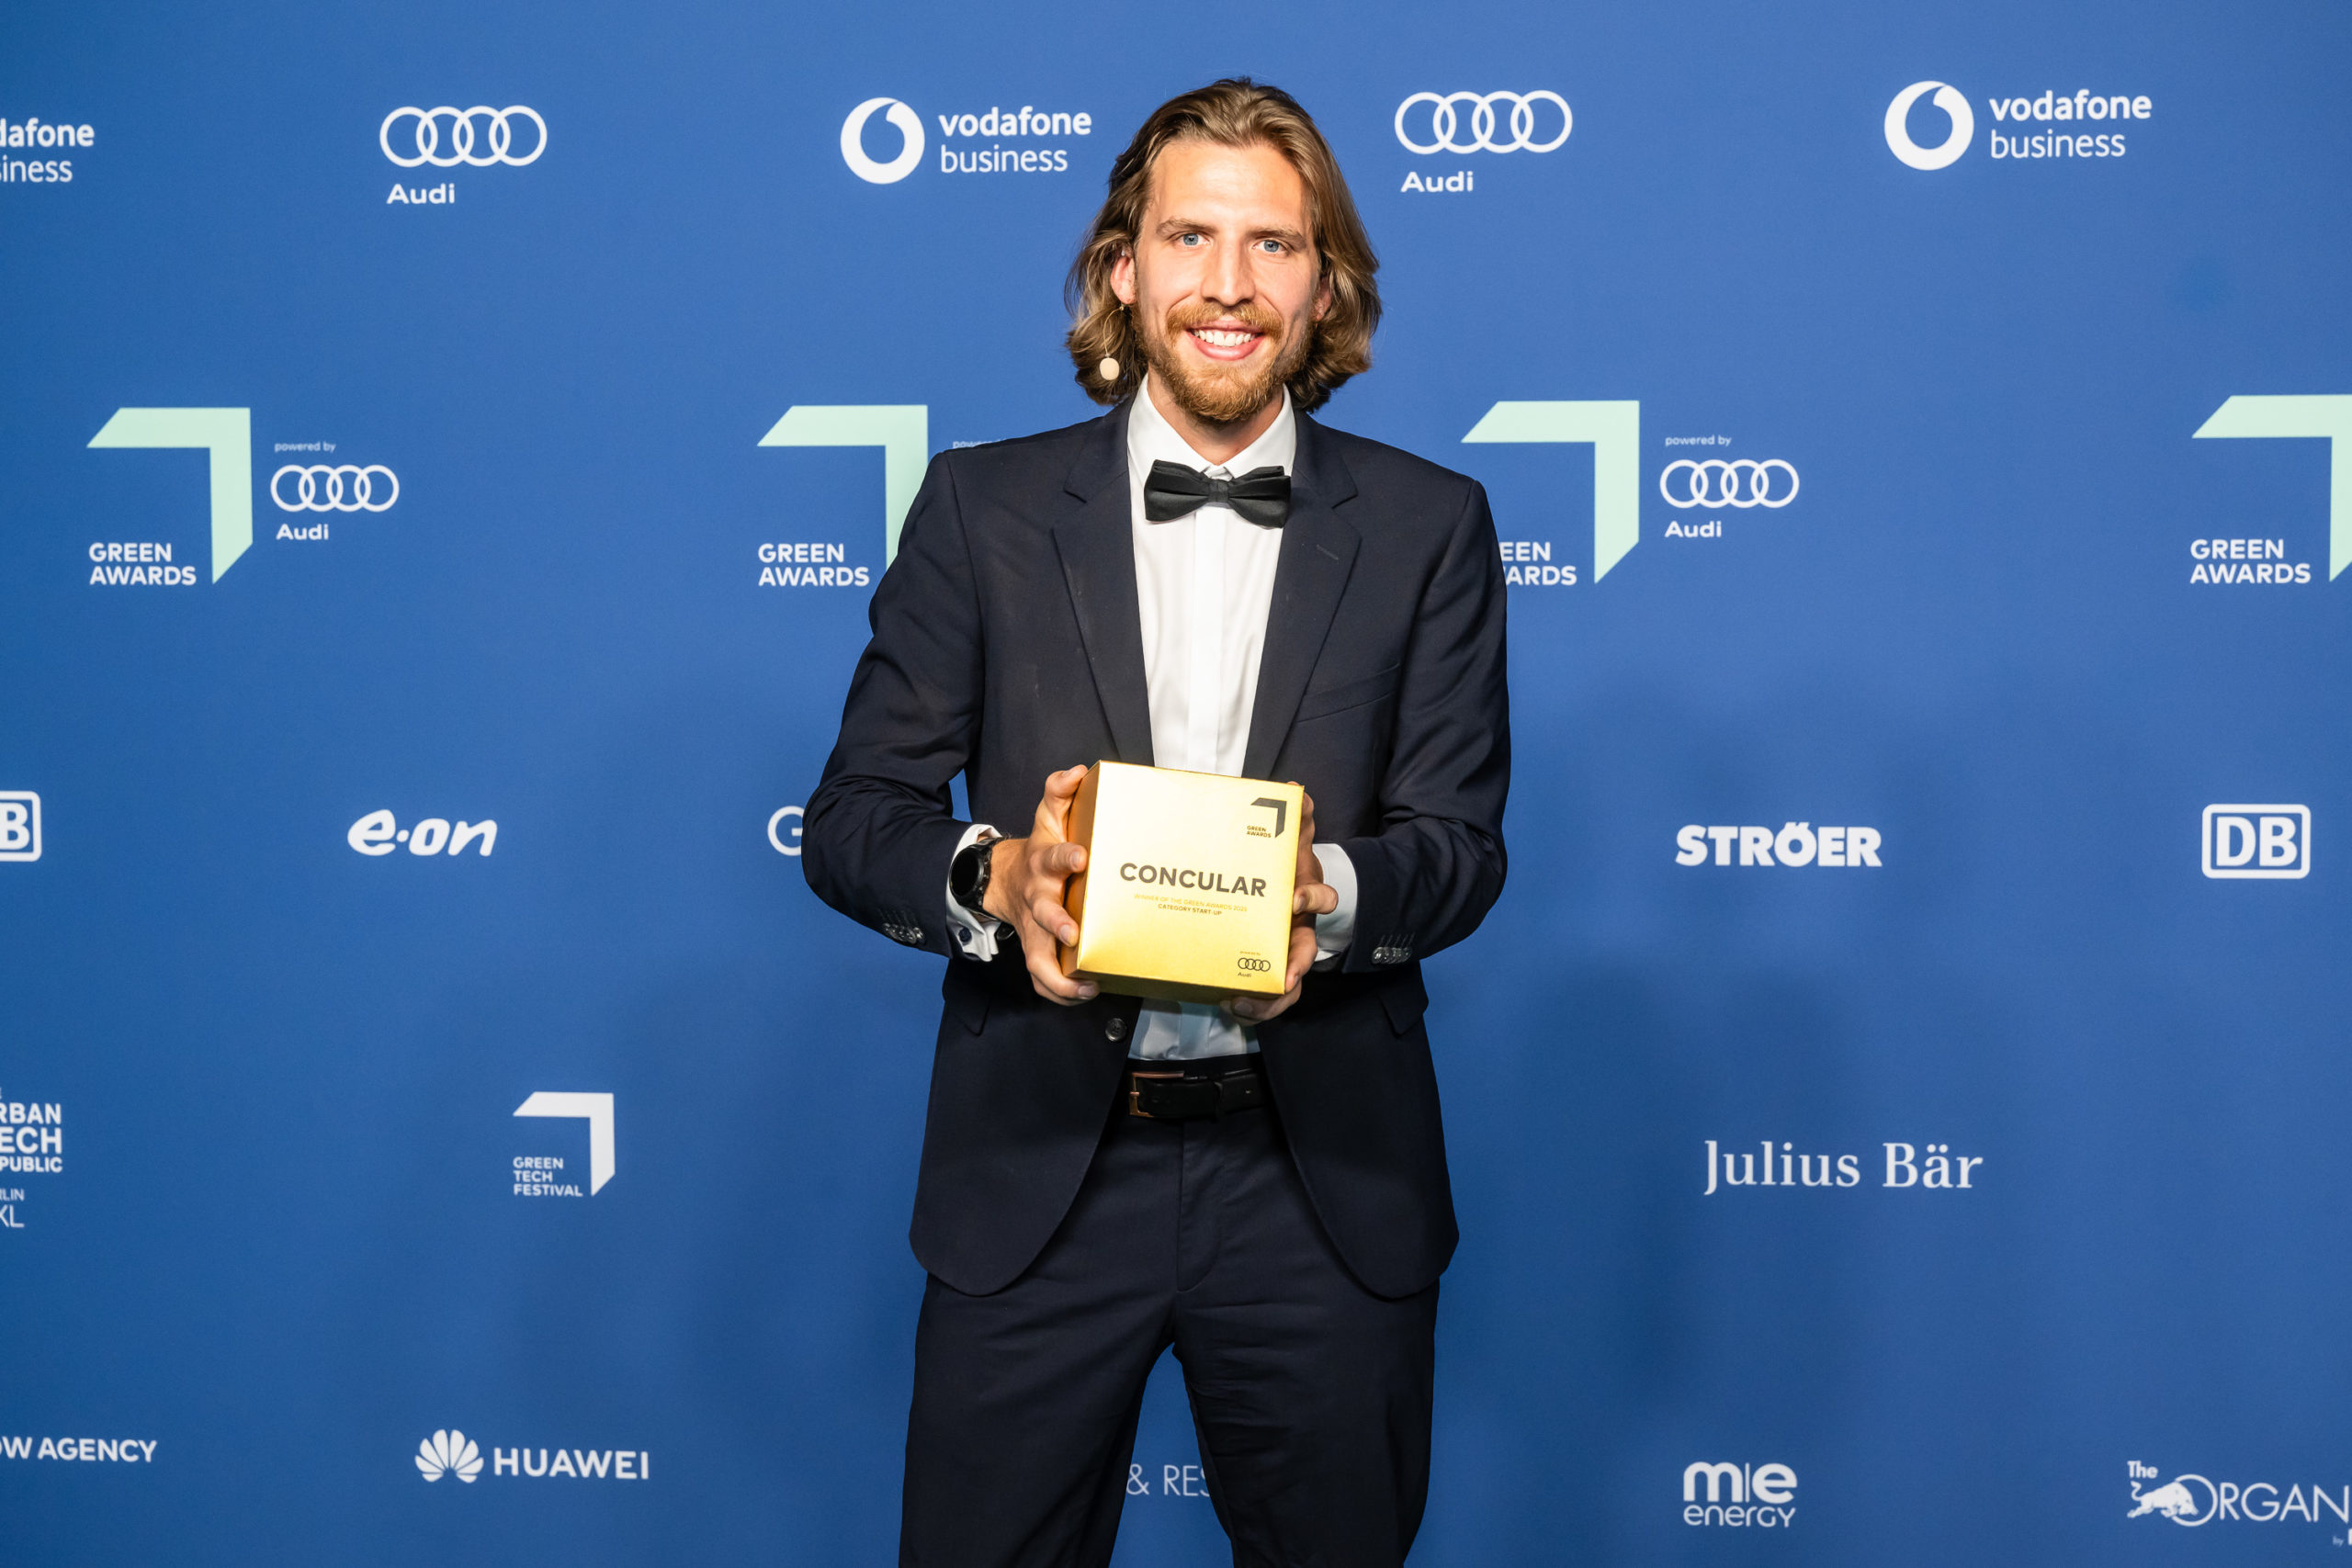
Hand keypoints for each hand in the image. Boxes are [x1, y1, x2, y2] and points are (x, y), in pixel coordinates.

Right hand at [982, 766, 1099, 1005]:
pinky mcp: (1035, 948)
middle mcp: (1039, 898)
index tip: (1082, 856)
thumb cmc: (1041, 849)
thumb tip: (1078, 771)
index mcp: (1045, 864)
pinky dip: (1059, 991)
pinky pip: (1042, 977)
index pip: (1055, 856)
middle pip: (1044, 912)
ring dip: (1058, 974)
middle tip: (1074, 933)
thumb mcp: (1049, 817)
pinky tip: (1084, 993)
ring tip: (1085, 984)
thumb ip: (1060, 793)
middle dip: (1058, 922)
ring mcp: (1035, 927)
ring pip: (1038, 957)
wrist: (1006, 879)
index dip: (1067, 856)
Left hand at [1225, 789, 1333, 1023]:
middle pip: (1306, 954)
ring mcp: (1285, 955)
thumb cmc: (1285, 867)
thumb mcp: (1293, 838)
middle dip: (1294, 967)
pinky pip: (1267, 999)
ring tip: (1242, 1002)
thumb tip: (1293, 790)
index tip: (1296, 899)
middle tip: (1281, 977)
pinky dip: (1255, 1007)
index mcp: (1305, 897)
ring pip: (1288, 986)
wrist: (1287, 893)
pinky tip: (1230, 1004)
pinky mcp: (1267, 974)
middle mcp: (1301, 930)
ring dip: (1269, 999)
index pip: (1322, 899)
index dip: (1313, 900)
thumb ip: (1295, 816)